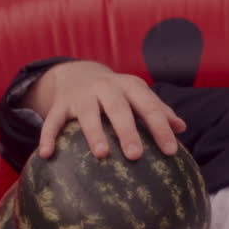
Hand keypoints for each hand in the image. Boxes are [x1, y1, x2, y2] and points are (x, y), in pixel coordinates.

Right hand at [28, 61, 185, 159]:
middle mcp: (106, 88)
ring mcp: (82, 96)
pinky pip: (53, 121)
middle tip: (136, 155)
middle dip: (128, 131)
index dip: (160, 128)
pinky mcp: (60, 104)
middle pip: (119, 109)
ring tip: (101, 154)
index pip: (148, 107)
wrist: (78, 73)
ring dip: (94, 133)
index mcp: (129, 86)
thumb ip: (158, 110)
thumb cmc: (117, 93)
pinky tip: (47, 154)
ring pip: (88, 114)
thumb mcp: (137, 96)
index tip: (171, 151)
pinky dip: (48, 136)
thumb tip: (181, 128)